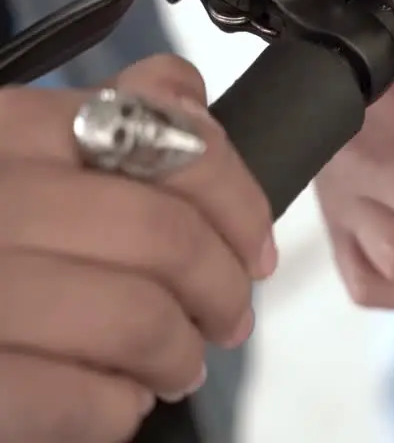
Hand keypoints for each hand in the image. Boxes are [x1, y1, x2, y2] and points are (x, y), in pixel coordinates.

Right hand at [0, 56, 274, 442]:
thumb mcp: (13, 163)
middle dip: (222, 290)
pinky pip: (79, 398)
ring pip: (136, 318)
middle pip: (163, 235)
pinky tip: (108, 402)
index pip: (166, 135)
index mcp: (4, 131)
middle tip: (227, 321)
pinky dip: (116, 409)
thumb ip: (103, 125)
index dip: (238, 200)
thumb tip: (183, 95)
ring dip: (178, 356)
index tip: (256, 249)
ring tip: (172, 369)